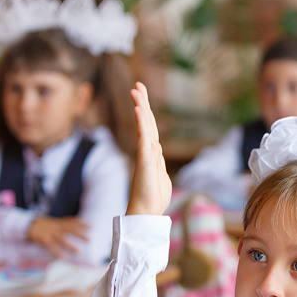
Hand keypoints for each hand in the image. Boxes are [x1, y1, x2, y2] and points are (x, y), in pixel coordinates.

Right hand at [27, 215, 89, 256]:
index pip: (72, 221)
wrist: (28, 225)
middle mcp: (56, 227)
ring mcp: (50, 233)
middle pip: (70, 229)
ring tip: (79, 252)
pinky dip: (57, 252)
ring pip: (62, 239)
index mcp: (59, 223)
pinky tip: (63, 258)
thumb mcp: (55, 222)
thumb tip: (79, 225)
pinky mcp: (44, 239)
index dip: (82, 224)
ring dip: (71, 245)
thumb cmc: (45, 225)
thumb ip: (65, 223)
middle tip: (90, 240)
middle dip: (80, 234)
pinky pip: (51, 246)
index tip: (92, 227)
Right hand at [127, 82, 171, 215]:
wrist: (147, 212)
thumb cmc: (153, 197)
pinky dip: (142, 123)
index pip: (150, 127)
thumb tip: (156, 149)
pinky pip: (144, 138)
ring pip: (145, 126)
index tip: (141, 94)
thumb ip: (157, 160)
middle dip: (142, 102)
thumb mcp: (160, 174)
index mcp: (152, 153)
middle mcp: (148, 150)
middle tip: (137, 84)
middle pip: (146, 122)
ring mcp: (146, 154)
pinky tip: (139, 110)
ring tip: (136, 91)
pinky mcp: (145, 161)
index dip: (146, 111)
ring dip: (141, 107)